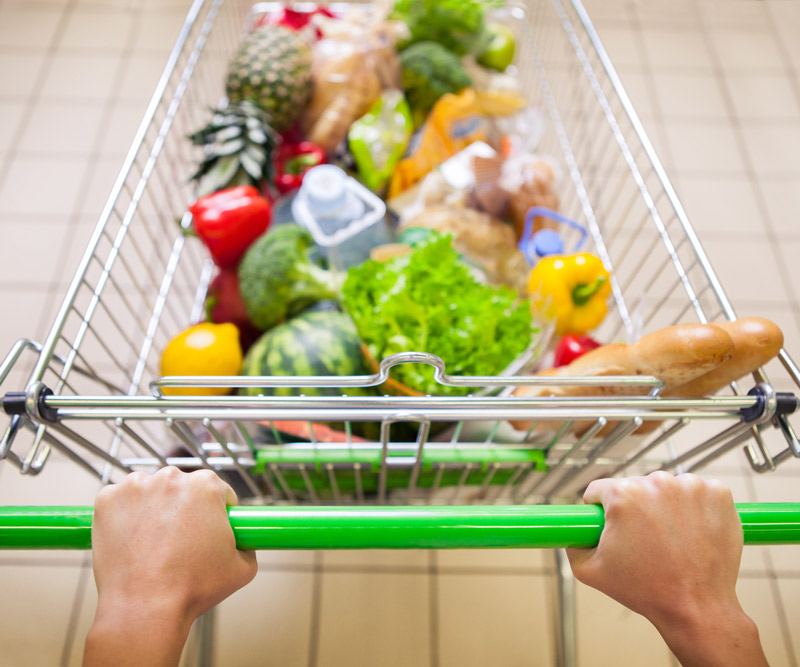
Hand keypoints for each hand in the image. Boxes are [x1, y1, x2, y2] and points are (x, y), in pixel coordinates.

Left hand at [84, 467, 256, 666]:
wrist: (144, 609)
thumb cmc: (192, 589)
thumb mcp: (243, 567)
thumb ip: (248, 544)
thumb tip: (244, 540)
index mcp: (207, 485)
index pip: (218, 491)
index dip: (217, 512)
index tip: (209, 529)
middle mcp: (171, 477)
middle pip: (183, 488)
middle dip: (185, 510)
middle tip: (181, 542)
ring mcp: (136, 486)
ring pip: (151, 492)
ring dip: (154, 508)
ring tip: (154, 544)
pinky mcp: (107, 499)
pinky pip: (121, 500)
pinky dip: (125, 515)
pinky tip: (132, 540)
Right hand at [566, 471, 766, 666]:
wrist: (698, 608)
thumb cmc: (648, 590)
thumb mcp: (590, 571)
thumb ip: (572, 544)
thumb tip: (572, 531)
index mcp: (624, 495)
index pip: (600, 489)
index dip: (600, 509)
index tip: (610, 525)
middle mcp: (657, 483)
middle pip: (635, 487)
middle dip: (636, 509)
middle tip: (643, 540)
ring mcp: (691, 487)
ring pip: (666, 488)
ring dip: (665, 506)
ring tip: (670, 539)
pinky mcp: (718, 494)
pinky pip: (697, 492)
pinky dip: (695, 507)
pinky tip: (691, 531)